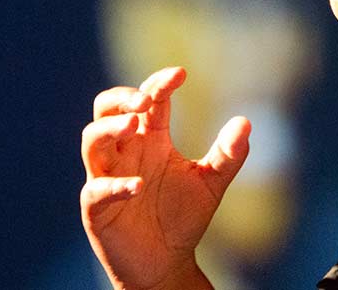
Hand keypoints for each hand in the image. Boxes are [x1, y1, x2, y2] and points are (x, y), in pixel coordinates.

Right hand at [80, 67, 251, 289]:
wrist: (167, 264)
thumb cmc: (183, 218)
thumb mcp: (212, 183)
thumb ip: (229, 155)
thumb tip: (246, 121)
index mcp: (150, 139)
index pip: (147, 99)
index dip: (159, 83)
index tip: (181, 74)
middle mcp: (125, 152)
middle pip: (106, 110)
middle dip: (121, 98)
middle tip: (145, 100)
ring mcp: (107, 177)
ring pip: (91, 140)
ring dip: (109, 129)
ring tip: (133, 125)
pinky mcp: (97, 209)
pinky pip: (96, 190)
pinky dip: (113, 184)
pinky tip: (139, 185)